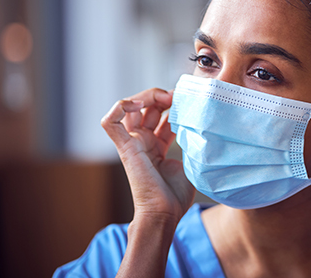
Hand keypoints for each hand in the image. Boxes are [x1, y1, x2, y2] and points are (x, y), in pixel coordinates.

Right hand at [101, 88, 194, 224]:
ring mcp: (132, 144)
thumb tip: (200, 125)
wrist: (165, 213)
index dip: (172, 103)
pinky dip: (119, 107)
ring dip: (145, 96)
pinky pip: (110, 123)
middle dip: (160, 96)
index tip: (187, 100)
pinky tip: (136, 104)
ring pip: (128, 108)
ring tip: (163, 97)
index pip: (160, 114)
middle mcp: (143, 142)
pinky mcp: (125, 148)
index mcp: (157, 145)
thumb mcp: (190, 160)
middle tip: (176, 96)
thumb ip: (191, 141)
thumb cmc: (176, 195)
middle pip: (145, 107)